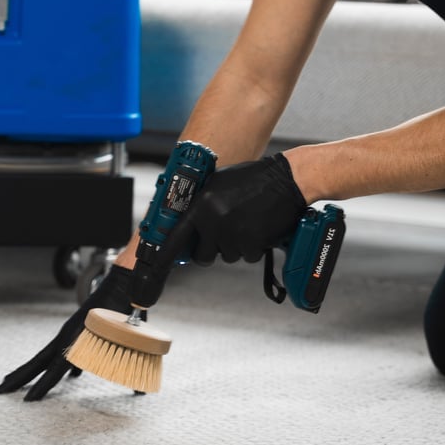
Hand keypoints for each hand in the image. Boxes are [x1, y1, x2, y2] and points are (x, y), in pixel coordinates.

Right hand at [0, 263, 141, 400]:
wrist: (125, 283)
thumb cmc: (127, 309)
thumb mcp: (131, 336)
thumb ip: (130, 364)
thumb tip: (140, 392)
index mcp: (78, 338)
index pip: (56, 368)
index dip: (43, 386)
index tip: (28, 400)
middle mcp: (68, 336)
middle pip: (38, 361)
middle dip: (19, 377)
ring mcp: (70, 333)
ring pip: (44, 356)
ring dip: (28, 370)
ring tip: (11, 382)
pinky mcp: (76, 331)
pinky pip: (58, 351)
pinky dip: (49, 363)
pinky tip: (50, 376)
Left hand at [161, 152, 306, 265]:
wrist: (286, 180)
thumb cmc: (254, 179)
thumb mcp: (219, 183)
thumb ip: (202, 204)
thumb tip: (190, 225)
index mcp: (202, 205)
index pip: (177, 236)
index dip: (167, 254)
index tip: (159, 265)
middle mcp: (214, 220)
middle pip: (202, 255)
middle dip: (211, 251)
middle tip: (223, 238)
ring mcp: (232, 234)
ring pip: (227, 256)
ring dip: (236, 246)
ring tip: (247, 224)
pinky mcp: (251, 243)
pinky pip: (247, 256)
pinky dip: (254, 248)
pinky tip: (259, 229)